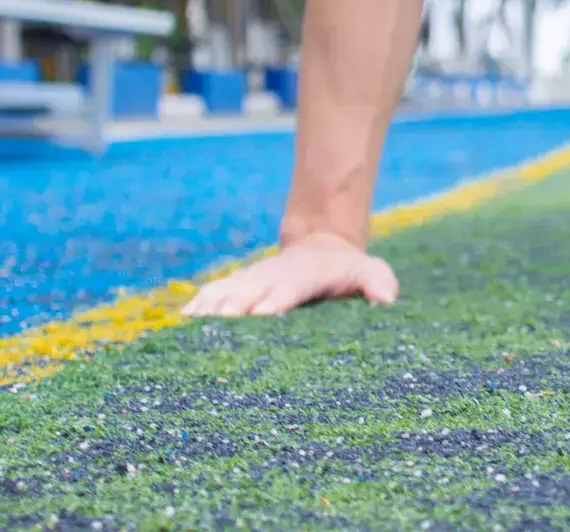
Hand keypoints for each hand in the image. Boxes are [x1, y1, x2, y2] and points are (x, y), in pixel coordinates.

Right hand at [181, 233, 399, 316]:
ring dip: (213, 304)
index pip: (293, 286)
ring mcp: (257, 277)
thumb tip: (385, 300)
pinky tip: (184, 319)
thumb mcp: (370, 271)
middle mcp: (277, 273)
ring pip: (232, 288)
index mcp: (309, 273)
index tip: (262, 313)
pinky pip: (218, 291)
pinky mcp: (242, 283)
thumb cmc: (348, 269)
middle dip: (237, 305)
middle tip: (220, 323)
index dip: (278, 298)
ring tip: (192, 323)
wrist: (322, 246)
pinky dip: (202, 303)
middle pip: (254, 288)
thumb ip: (378, 282)